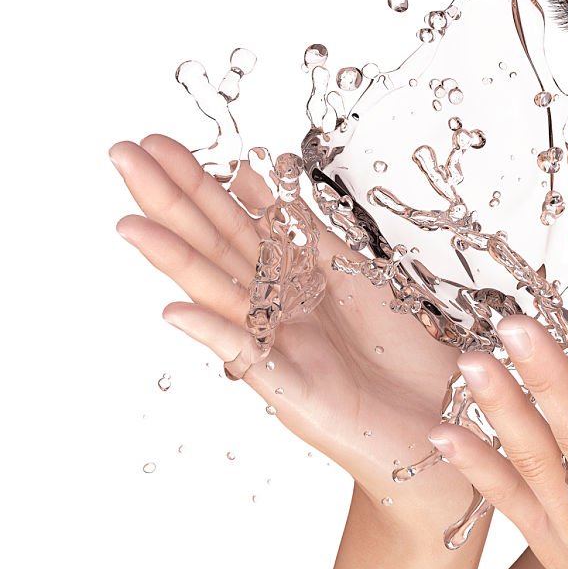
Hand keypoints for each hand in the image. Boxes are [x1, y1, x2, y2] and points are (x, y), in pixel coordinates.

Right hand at [110, 134, 485, 540]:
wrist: (442, 426)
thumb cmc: (401, 355)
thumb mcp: (357, 275)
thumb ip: (305, 233)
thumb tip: (262, 174)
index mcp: (292, 282)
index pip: (237, 222)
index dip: (203, 182)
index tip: (162, 142)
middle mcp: (277, 312)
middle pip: (218, 247)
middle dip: (173, 200)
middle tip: (124, 152)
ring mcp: (279, 350)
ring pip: (220, 297)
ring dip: (176, 260)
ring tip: (130, 224)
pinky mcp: (294, 392)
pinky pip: (250, 360)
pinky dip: (215, 335)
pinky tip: (175, 312)